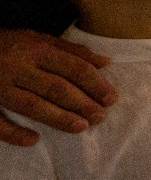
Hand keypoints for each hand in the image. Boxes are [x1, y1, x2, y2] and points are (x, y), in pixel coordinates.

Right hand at [0, 29, 113, 144]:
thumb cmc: (6, 43)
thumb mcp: (37, 38)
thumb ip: (71, 51)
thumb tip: (105, 62)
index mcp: (36, 49)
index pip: (73, 68)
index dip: (95, 84)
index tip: (111, 98)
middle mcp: (19, 67)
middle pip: (56, 88)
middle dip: (82, 104)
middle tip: (101, 117)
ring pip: (32, 105)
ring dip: (58, 118)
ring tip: (81, 128)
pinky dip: (14, 133)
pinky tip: (32, 140)